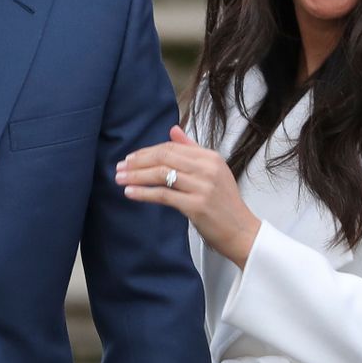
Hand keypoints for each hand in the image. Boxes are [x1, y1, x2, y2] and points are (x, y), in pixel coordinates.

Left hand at [115, 126, 260, 268]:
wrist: (242, 232)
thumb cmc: (224, 203)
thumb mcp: (213, 171)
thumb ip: (192, 149)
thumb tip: (173, 130)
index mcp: (210, 157)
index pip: (171, 147)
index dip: (147, 152)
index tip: (130, 158)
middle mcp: (207, 168)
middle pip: (164, 157)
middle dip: (138, 161)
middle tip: (119, 167)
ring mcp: (203, 186)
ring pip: (161, 174)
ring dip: (136, 176)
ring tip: (120, 179)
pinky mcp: (197, 205)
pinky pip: (164, 195)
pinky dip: (144, 193)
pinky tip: (130, 193)